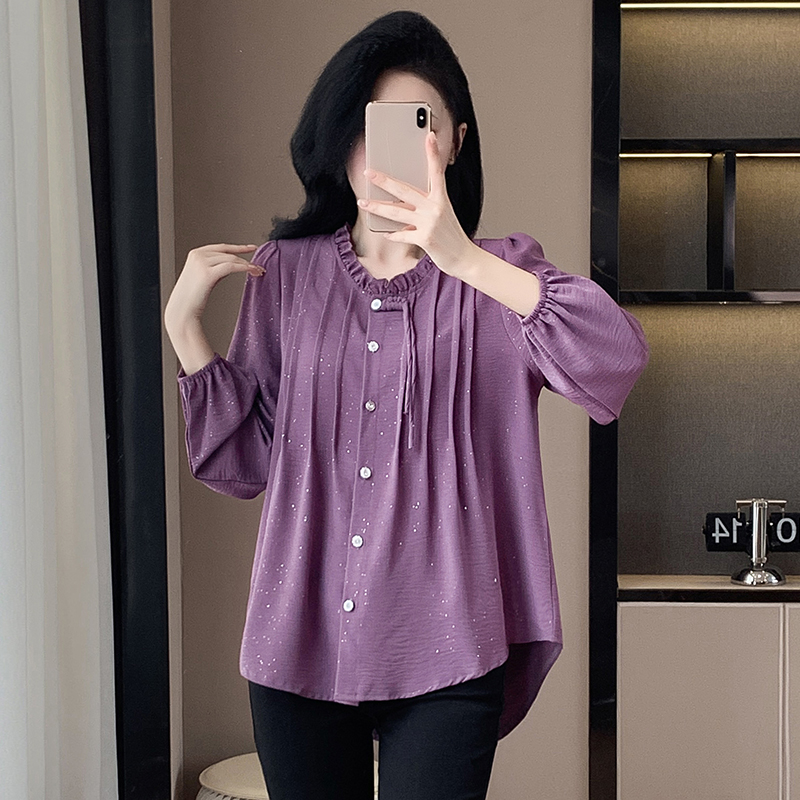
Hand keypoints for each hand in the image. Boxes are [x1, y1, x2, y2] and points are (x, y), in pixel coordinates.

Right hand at [164, 243, 263, 332]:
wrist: (182, 311)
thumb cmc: (192, 298)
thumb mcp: (203, 276)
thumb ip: (215, 268)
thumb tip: (233, 265)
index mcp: (195, 254)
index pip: (221, 247)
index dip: (238, 248)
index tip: (251, 248)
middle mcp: (198, 255)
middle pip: (228, 253)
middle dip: (245, 259)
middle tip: (259, 266)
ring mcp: (201, 263)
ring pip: (231, 259)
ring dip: (248, 265)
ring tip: (258, 272)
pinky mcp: (208, 273)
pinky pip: (231, 266)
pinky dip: (245, 268)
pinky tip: (252, 272)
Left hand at [357, 131, 475, 275]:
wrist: (463, 257)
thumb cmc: (451, 235)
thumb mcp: (442, 214)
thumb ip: (425, 205)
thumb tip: (401, 201)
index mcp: (441, 198)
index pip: (436, 171)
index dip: (432, 153)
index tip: (428, 136)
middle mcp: (436, 208)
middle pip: (405, 190)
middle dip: (384, 181)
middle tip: (369, 173)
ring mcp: (430, 223)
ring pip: (397, 212)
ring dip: (377, 207)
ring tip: (362, 202)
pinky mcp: (425, 239)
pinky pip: (402, 234)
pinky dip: (393, 234)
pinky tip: (386, 232)